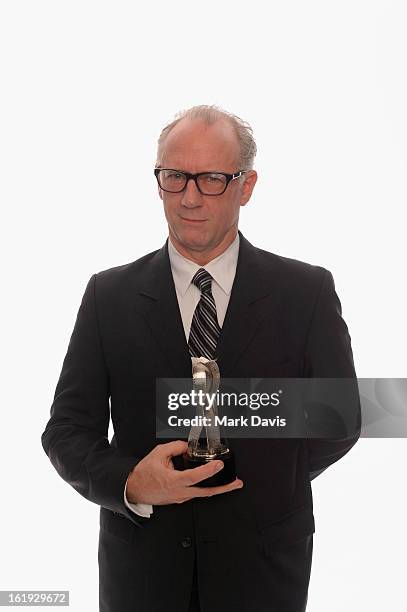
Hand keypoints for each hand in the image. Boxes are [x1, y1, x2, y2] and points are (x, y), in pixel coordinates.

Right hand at [126, 440, 242, 505]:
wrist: (134, 489)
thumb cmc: (144, 474)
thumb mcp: (158, 453)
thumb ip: (175, 447)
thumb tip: (187, 446)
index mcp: (174, 481)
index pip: (195, 476)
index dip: (209, 470)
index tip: (219, 464)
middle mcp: (180, 492)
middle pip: (206, 492)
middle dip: (224, 488)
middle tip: (237, 483)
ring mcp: (181, 498)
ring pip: (203, 494)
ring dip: (218, 489)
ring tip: (231, 484)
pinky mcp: (180, 498)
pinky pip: (196, 493)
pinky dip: (207, 488)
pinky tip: (212, 482)